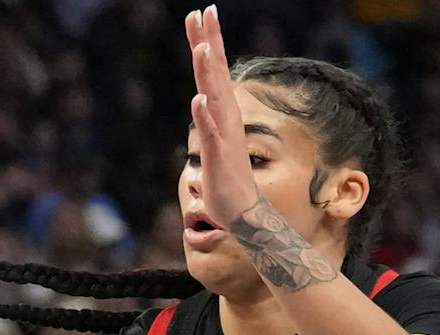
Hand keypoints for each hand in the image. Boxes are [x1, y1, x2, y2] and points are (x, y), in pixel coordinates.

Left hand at [187, 7, 257, 233]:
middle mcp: (225, 117)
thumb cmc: (225, 176)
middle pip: (215, 73)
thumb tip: (204, 97)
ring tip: (202, 47)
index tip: (202, 11)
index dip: (209, 40)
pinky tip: (199, 101)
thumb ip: (210, 117)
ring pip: (214, 98)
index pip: (214, 69)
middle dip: (208, 42)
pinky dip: (205, 118)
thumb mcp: (214, 139)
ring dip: (208, 73)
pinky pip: (211, 134)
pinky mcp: (218, 157)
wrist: (241, 210)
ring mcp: (223, 136)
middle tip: (203, 11)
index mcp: (222, 111)